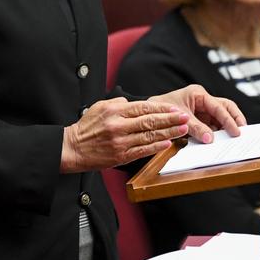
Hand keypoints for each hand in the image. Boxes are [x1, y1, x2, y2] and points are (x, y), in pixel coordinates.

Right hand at [61, 97, 189, 172]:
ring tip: (182, 130)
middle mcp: (119, 126)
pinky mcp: (121, 156)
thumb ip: (118, 103)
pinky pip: (142, 151)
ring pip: (149, 136)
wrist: (74, 148)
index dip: (161, 109)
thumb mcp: (99, 107)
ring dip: (168, 133)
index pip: (143, 108)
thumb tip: (133, 104)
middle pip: (150, 121)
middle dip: (170, 120)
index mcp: (114, 111)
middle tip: (185, 118)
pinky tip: (167, 144)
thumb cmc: (87, 127)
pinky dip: (156, 147)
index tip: (174, 109)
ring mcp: (121, 142)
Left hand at [148, 84, 245, 142]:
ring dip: (227, 128)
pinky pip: (213, 126)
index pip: (218, 106)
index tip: (236, 132)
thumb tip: (210, 139)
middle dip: (235, 119)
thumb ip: (195, 128)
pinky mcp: (201, 120)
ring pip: (221, 117)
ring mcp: (203, 110)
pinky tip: (223, 141)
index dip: (228, 119)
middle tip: (242, 133)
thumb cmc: (161, 110)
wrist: (148, 115)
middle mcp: (203, 100)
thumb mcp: (179, 118)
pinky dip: (218, 133)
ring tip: (234, 140)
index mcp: (198, 94)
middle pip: (226, 107)